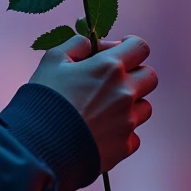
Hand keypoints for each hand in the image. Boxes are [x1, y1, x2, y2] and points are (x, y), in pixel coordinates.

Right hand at [27, 33, 157, 171]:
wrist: (39, 145)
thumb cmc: (44, 98)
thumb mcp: (53, 60)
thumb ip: (77, 44)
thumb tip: (92, 44)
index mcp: (109, 67)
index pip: (140, 47)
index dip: (131, 46)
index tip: (121, 50)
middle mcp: (125, 92)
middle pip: (150, 76)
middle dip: (135, 74)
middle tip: (114, 80)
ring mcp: (127, 121)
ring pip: (145, 107)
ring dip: (131, 104)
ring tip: (105, 109)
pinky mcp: (124, 146)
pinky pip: (134, 136)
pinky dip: (122, 132)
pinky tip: (101, 132)